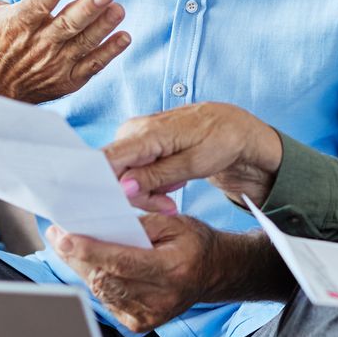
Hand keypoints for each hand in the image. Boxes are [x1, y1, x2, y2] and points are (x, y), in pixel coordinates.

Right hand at [0, 0, 129, 103]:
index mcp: (17, 22)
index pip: (38, 4)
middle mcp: (38, 44)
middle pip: (67, 24)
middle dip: (88, 9)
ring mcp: (54, 64)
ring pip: (83, 43)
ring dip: (102, 27)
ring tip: (119, 9)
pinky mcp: (66, 80)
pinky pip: (91, 66)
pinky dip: (108, 53)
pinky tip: (124, 37)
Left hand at [47, 214, 221, 332]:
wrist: (215, 273)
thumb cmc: (194, 243)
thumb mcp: (174, 222)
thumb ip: (139, 225)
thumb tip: (101, 225)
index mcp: (173, 268)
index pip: (121, 262)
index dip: (88, 250)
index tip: (64, 237)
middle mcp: (162, 297)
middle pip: (105, 278)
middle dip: (76, 257)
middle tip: (57, 236)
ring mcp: (151, 315)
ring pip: (102, 292)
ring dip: (82, 269)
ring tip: (68, 247)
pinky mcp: (142, 323)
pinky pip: (108, 302)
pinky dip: (96, 282)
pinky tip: (91, 266)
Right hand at [105, 102, 282, 214]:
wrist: (236, 128)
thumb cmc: (221, 140)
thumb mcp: (194, 163)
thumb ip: (157, 176)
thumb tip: (123, 188)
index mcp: (146, 132)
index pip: (107, 158)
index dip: (101, 184)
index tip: (109, 207)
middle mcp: (134, 131)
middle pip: (115, 174)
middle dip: (139, 196)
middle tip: (167, 205)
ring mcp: (137, 138)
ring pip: (125, 177)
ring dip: (147, 193)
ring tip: (174, 193)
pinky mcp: (142, 146)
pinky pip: (134, 172)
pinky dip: (151, 185)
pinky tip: (172, 185)